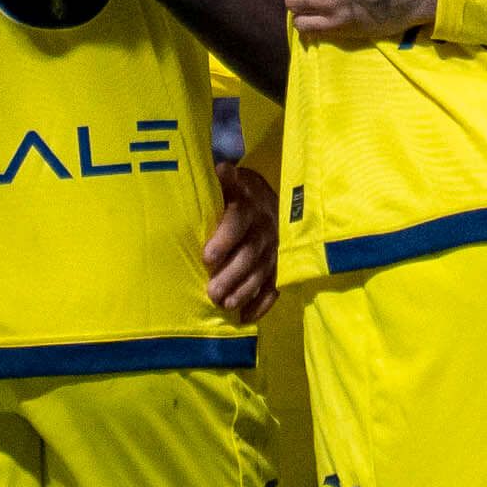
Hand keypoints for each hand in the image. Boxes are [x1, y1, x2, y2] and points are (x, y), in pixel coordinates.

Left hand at [203, 163, 278, 320]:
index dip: (225, 239)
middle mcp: (266, 228)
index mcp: (250, 206)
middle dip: (232, 275)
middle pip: (250, 254)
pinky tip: (246, 318)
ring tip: (226, 306)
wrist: (267, 198)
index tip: (207, 256)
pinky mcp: (279, 266)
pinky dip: (261, 304)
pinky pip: (274, 287)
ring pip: (262, 273)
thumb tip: (221, 169)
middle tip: (212, 293)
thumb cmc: (236, 193)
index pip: (238, 222)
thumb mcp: (230, 181)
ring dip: (244, 291)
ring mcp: (275, 249)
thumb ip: (224, 179)